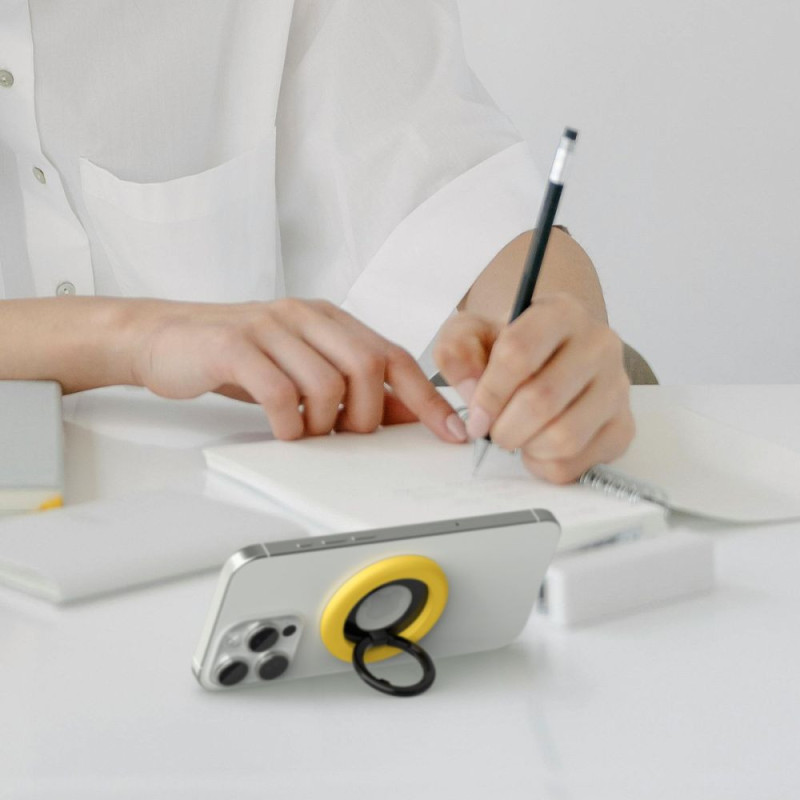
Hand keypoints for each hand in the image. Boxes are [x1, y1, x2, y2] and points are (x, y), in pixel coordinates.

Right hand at [129, 297, 466, 441]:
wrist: (163, 337)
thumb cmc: (237, 357)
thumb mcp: (300, 366)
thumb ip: (348, 385)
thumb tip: (403, 416)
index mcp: (330, 319)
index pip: (393, 356)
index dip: (427, 398)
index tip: (451, 431)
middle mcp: (306, 316)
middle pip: (369, 367)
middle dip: (368, 416)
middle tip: (346, 435)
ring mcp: (270, 327)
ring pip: (328, 383)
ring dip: (324, 424)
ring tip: (306, 432)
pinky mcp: (235, 346)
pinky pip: (280, 392)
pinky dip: (288, 424)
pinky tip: (281, 430)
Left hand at [433, 292, 633, 482]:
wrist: (551, 358)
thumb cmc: (511, 348)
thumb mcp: (473, 335)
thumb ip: (457, 352)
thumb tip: (471, 392)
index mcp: (560, 313)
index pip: (519, 352)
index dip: (489, 392)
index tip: (475, 416)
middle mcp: (599, 344)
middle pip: (542, 400)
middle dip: (505, 428)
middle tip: (492, 432)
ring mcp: (617, 387)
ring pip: (564, 437)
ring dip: (527, 447)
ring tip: (516, 436)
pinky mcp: (623, 426)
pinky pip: (579, 463)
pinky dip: (547, 466)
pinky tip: (538, 448)